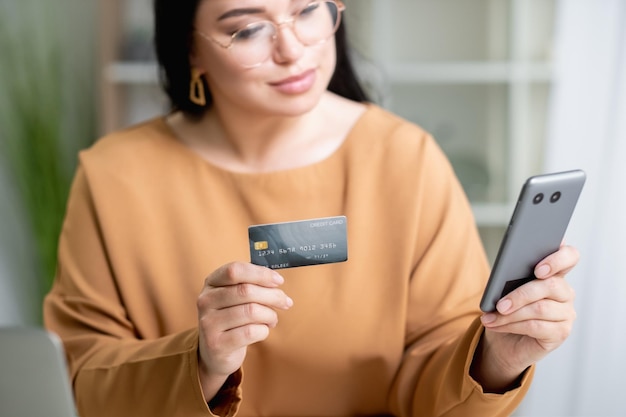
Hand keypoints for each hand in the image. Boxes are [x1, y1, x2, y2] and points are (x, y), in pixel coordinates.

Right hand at [197, 262, 292, 399]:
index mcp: (211, 283)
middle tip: (285, 302)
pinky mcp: (217, 344)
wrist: (214, 353)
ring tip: (272, 319)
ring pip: (251, 311)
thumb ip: (252, 285)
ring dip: (270, 315)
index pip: (235, 270)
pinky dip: (264, 330)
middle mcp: (206, 301)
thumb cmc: (231, 319)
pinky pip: (251, 332)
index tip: (279, 281)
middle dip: (273, 296)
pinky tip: (263, 331)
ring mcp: (209, 323)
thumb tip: (278, 282)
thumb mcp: (235, 297)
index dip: (261, 274)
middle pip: (246, 291)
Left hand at [474, 245, 578, 390]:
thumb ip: (509, 279)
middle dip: (519, 295)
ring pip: (540, 308)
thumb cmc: (506, 310)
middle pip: (550, 285)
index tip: (538, 269)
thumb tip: (502, 278)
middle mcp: (565, 291)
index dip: (558, 259)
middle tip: (499, 305)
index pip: (569, 256)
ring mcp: (566, 313)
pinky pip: (536, 326)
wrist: (504, 341)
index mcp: (554, 273)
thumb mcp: (504, 291)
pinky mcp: (561, 332)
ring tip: (490, 317)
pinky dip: (512, 325)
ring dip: (510, 314)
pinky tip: (496, 325)